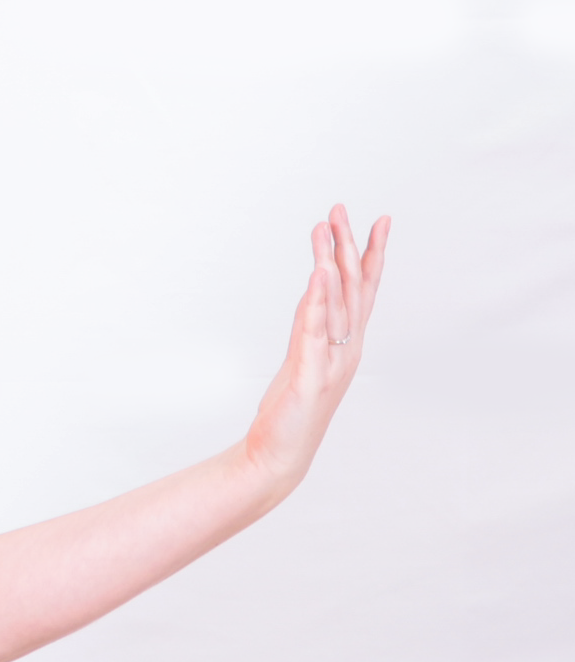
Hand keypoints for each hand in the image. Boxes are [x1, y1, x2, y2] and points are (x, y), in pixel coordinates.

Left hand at [243, 206, 391, 495]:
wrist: (280, 454)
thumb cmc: (291, 410)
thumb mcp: (307, 360)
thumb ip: (314, 328)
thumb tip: (315, 293)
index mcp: (346, 344)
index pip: (363, 291)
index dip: (373, 254)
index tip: (381, 220)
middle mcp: (345, 348)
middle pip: (352, 288)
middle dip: (350, 245)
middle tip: (342, 207)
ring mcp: (330, 360)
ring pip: (334, 301)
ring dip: (331, 261)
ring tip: (327, 226)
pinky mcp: (310, 372)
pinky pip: (315, 328)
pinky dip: (317, 299)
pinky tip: (317, 273)